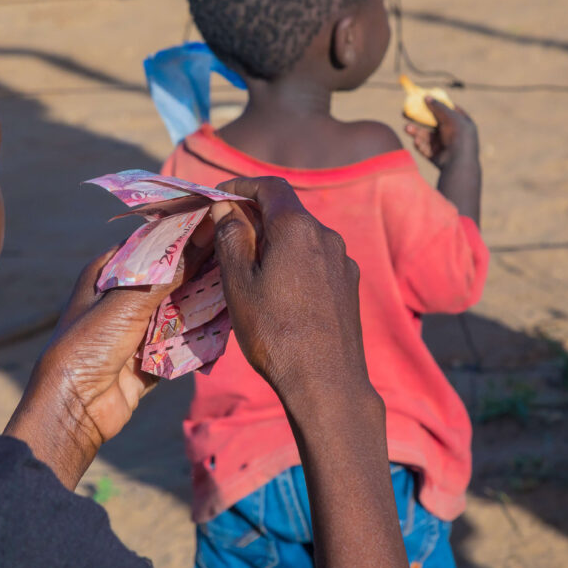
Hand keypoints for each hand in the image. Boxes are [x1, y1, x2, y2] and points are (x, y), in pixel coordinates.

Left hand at [4, 226, 212, 487]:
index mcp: (106, 273)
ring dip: (202, 300)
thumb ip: (167, 273)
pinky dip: (200, 334)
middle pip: (169, 276)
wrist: (74, 407)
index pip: (150, 244)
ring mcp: (137, 328)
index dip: (181, 233)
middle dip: (198, 268)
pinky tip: (227, 321)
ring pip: (178, 307)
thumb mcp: (127, 301)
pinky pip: (181, 340)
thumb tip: (202, 237)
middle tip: (235, 253)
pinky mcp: (150, 356)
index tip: (215, 220)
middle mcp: (122, 297)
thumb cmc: (88, 344)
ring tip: (238, 282)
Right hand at [209, 177, 370, 405]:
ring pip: (301, 236)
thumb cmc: (274, 331)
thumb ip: (232, 237)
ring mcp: (342, 260)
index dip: (241, 185)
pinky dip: (293, 260)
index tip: (218, 197)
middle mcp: (326, 235)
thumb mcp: (239, 283)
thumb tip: (227, 208)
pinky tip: (279, 290)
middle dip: (255, 215)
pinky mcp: (349, 284)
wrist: (326, 382)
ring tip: (249, 267)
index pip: (270, 186)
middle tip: (225, 235)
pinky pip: (315, 259)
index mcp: (297, 227)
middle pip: (286, 210)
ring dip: (274, 240)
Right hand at [404, 98, 478, 168]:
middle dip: (420, 120)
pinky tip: (417, 142)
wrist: (458, 161)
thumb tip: (426, 97)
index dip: (439, 105)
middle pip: (434, 124)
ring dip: (416, 132)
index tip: (426, 100)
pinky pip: (425, 148)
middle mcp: (453, 134)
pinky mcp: (436, 155)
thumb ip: (438, 107)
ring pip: (427, 136)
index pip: (450, 111)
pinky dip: (421, 145)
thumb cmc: (458, 135)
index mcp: (462, 123)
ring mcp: (444, 145)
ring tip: (406, 128)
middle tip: (406, 114)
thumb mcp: (450, 117)